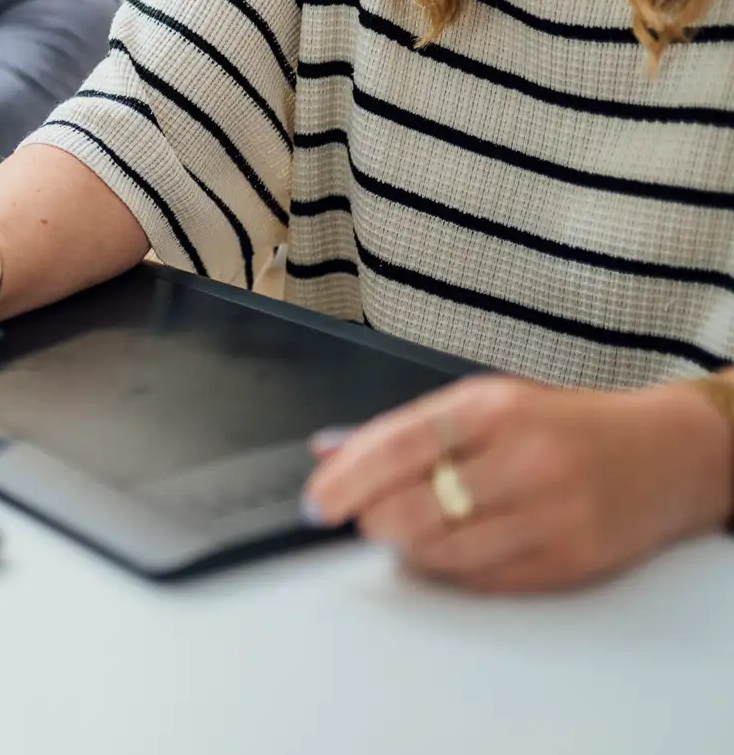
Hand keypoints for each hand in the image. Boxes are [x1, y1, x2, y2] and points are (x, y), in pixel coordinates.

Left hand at [303, 375, 733, 592]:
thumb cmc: (563, 426)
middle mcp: (524, 458)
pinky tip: (447, 552)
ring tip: (403, 532)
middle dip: (371, 520)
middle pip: (414, 506)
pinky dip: (450, 571)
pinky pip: (484, 579)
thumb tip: (328, 452)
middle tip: (360, 521)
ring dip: (407, 548)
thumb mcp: (487, 405)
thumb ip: (407, 430)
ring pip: (445, 550)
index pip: (398, 446)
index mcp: (493, 408)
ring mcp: (551, 512)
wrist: (667, 454)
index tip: (316, 502)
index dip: (346, 479)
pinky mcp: (571, 559)